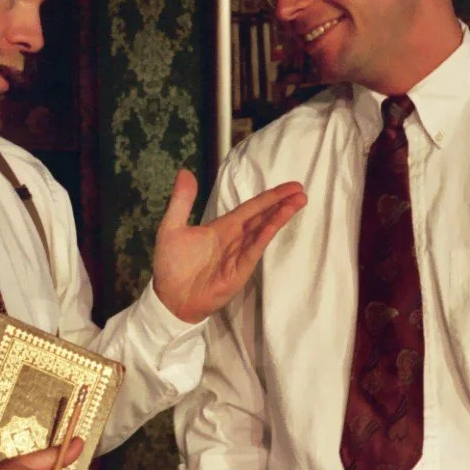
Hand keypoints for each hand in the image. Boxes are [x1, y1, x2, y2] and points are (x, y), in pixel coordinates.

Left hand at [151, 170, 306, 322]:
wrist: (169, 298)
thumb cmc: (171, 265)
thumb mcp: (172, 227)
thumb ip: (182, 201)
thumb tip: (185, 171)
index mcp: (223, 226)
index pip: (251, 207)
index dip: (269, 196)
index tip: (290, 186)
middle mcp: (235, 238)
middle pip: (262, 216)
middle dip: (281, 202)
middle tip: (300, 189)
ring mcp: (239, 254)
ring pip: (262, 230)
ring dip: (279, 216)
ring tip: (297, 202)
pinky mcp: (239, 270)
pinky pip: (253, 249)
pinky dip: (264, 236)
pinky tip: (274, 224)